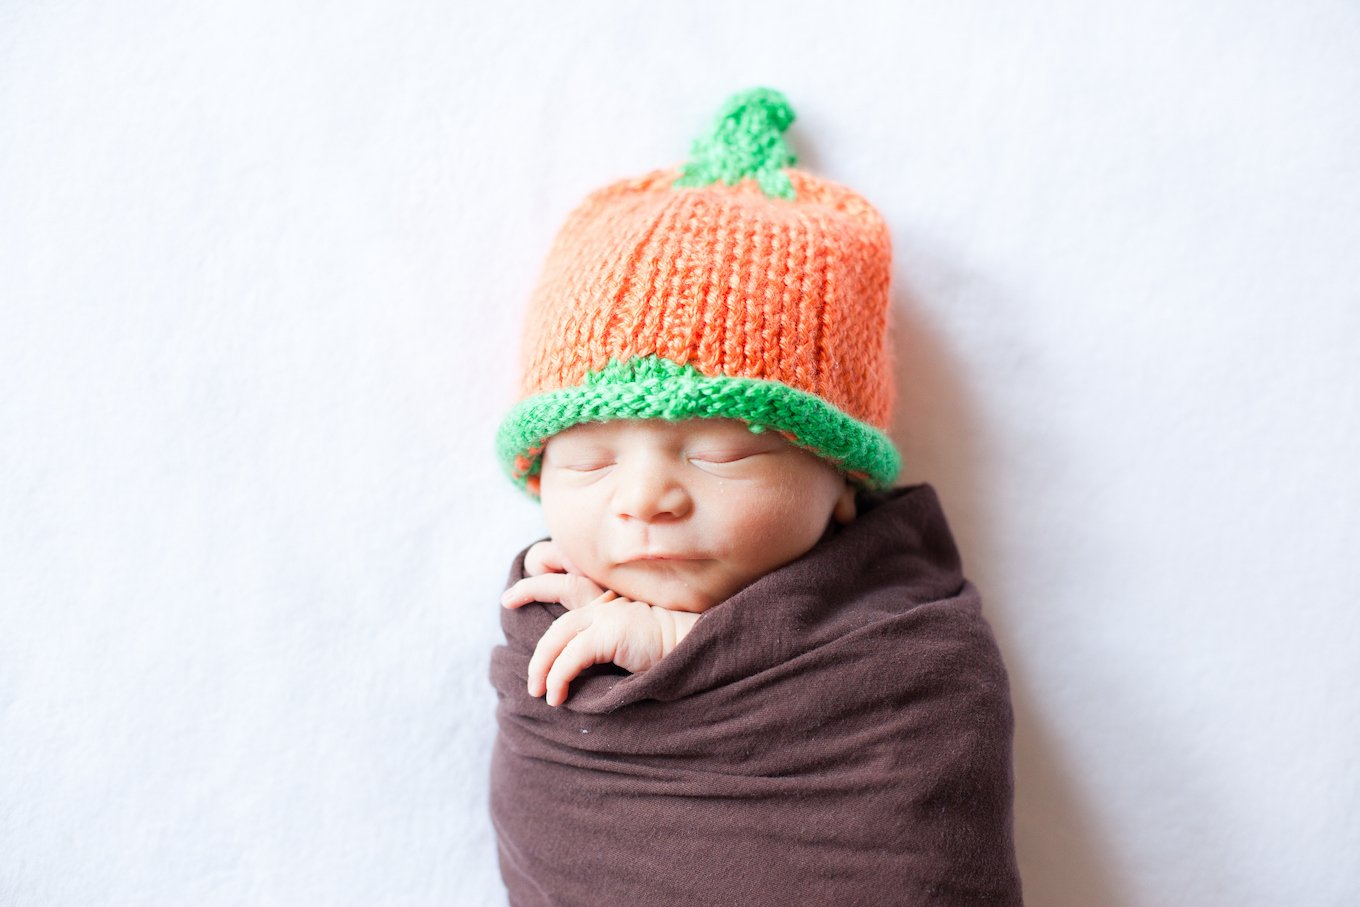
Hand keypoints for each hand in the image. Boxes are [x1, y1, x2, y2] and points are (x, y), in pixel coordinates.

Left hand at [500, 542, 698, 706]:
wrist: (696, 649)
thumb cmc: (670, 650)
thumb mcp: (635, 638)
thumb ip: (611, 639)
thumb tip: (584, 667)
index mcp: (614, 600)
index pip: (573, 578)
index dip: (544, 577)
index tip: (521, 585)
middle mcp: (608, 602)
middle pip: (560, 591)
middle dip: (531, 594)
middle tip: (509, 609)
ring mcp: (609, 616)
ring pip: (557, 635)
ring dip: (541, 664)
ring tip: (537, 690)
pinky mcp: (610, 635)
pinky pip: (571, 658)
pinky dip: (558, 677)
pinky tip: (557, 696)